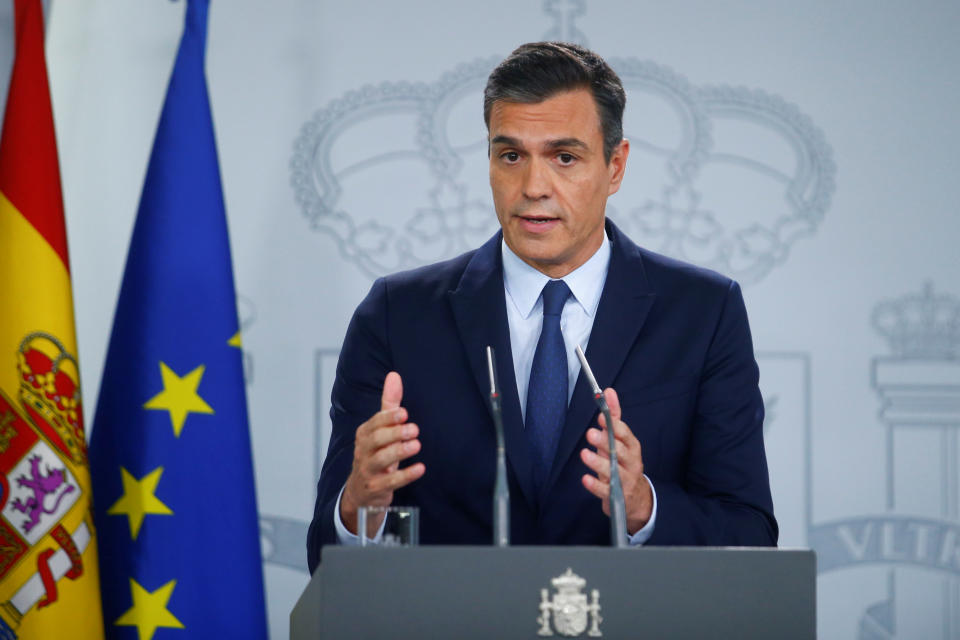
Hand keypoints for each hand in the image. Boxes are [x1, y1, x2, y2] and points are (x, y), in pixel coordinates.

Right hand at [340, 371, 424, 536]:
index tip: (404, 413)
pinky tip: (421, 468)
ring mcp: (367, 470)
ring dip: (399, 451)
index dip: (388, 418)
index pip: (374, 423)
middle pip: (376, 440)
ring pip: (381, 460)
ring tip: (416, 445)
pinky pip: (390, 482)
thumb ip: (389, 405)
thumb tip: (394, 375)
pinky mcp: (376, 488)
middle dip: (395, 433)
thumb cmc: (375, 455)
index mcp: (364, 434)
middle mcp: (363, 451)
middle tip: (414, 429)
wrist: (360, 493)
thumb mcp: (381, 430)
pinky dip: (406, 475)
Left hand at [579, 387, 652, 534]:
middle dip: (606, 442)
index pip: (626, 435)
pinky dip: (595, 485)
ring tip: (584, 454)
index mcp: (632, 447)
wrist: (637, 498)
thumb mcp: (620, 440)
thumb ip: (614, 417)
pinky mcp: (616, 496)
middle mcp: (631, 463)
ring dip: (598, 462)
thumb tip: (608, 392)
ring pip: (613, 471)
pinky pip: (606, 491)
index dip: (614, 426)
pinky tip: (585, 479)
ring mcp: (624, 480)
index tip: (602, 417)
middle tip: (591, 434)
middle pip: (619, 451)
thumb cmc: (624, 463)